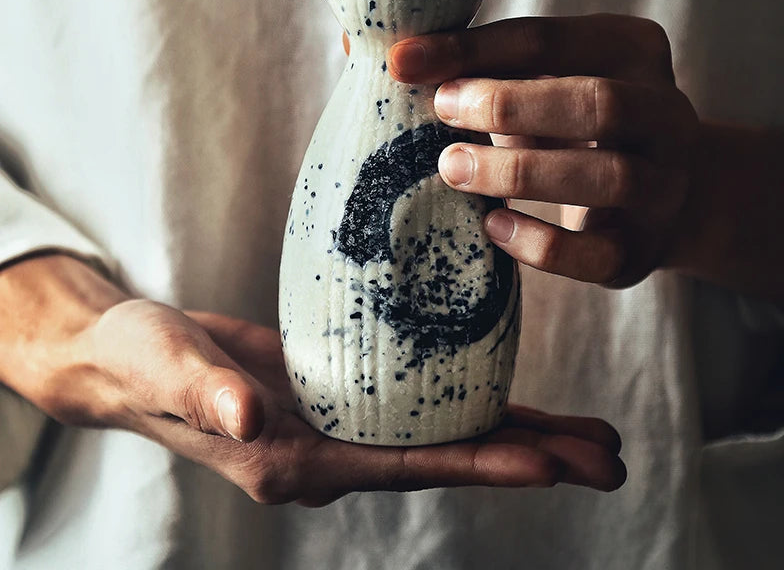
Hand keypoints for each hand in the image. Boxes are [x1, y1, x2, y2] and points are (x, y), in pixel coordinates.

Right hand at [1, 255, 625, 505]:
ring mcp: (342, 427)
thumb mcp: (167, 365)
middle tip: (608, 456)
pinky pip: (421, 405)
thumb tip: (247, 416)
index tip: (552, 465)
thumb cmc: (144, 360)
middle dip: (529, 459)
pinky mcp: (347, 395)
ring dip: (517, 434)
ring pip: (445, 436)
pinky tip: (512, 395)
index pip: (405, 466)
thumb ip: (204, 392)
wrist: (135, 356)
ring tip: (588, 434)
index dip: (479, 465)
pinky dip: (472, 403)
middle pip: (447, 460)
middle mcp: (330, 453)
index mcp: (295, 460)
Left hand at [388, 14, 699, 287]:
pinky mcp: (646, 248)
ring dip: (519, 172)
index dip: (470, 48)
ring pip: (607, 175)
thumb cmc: (574, 123)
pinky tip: (491, 227)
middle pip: (598, 101)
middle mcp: (665, 112)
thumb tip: (365, 48)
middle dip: (509, 105)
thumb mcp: (539, 78)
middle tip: (440, 110)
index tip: (401, 61)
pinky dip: (540, 243)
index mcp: (631, 48)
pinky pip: (600, 254)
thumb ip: (472, 62)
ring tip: (451, 167)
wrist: (668, 192)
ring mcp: (665, 185)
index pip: (548, 39)